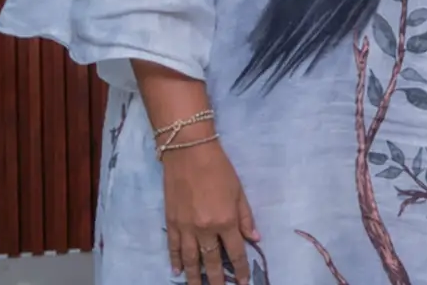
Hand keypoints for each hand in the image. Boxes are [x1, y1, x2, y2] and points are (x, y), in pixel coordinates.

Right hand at [161, 140, 258, 284]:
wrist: (189, 153)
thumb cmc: (220, 169)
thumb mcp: (239, 192)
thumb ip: (246, 218)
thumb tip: (255, 239)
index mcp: (225, 221)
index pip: (234, 252)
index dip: (239, 269)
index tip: (244, 282)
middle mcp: (205, 229)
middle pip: (211, 261)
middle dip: (217, 280)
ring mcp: (186, 227)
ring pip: (191, 259)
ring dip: (194, 277)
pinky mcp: (171, 222)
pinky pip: (174, 247)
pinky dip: (176, 261)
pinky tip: (178, 271)